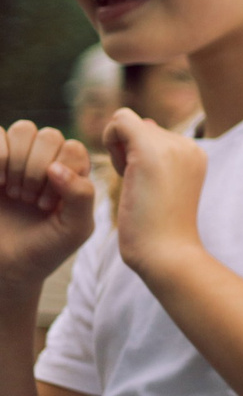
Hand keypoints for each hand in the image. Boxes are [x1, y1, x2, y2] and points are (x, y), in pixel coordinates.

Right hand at [0, 122, 95, 293]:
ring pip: (25, 129)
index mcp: (73, 173)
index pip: (74, 147)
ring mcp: (17, 159)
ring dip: (18, 162)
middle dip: (37, 169)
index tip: (48, 205)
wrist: (6, 266)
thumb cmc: (45, 248)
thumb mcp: (76, 228)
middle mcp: (46, 161)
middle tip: (29, 200)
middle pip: (50, 135)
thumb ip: (81, 196)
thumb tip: (55, 167)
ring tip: (14, 193)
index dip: (61, 173)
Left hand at [103, 109, 208, 286]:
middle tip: (135, 185)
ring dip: (116, 148)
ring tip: (131, 181)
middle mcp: (188, 144)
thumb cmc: (159, 231)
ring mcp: (173, 146)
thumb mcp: (162, 188)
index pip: (152, 134)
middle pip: (139, 126)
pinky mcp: (149, 152)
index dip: (136, 154)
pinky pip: (120, 120)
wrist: (168, 254)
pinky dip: (108, 139)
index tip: (140, 183)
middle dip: (125, 151)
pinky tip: (118, 171)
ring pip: (127, 121)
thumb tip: (144, 122)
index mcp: (195, 154)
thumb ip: (156, 157)